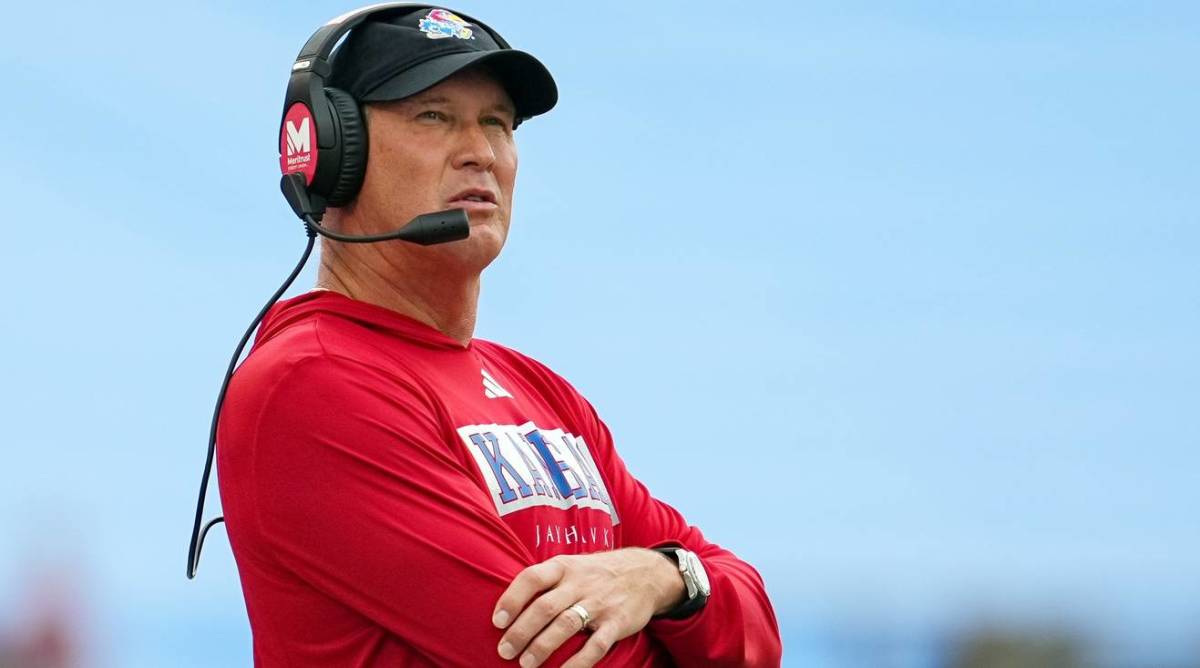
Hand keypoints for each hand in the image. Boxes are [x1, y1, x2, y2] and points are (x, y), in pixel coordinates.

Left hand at [492, 547, 684, 667]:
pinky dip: (579, 662)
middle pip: (545, 607)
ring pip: (566, 625)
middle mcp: (580, 583)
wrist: (646, 573)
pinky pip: (596, 645)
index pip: (532, 578)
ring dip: (543, 646)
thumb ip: (545, 581)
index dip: (512, 599)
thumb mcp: (572, 565)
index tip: (497, 621)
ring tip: (525, 664)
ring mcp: (600, 603)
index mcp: (564, 567)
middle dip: (522, 631)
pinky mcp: (617, 622)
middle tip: (504, 650)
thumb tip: (508, 603)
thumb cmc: (597, 573)